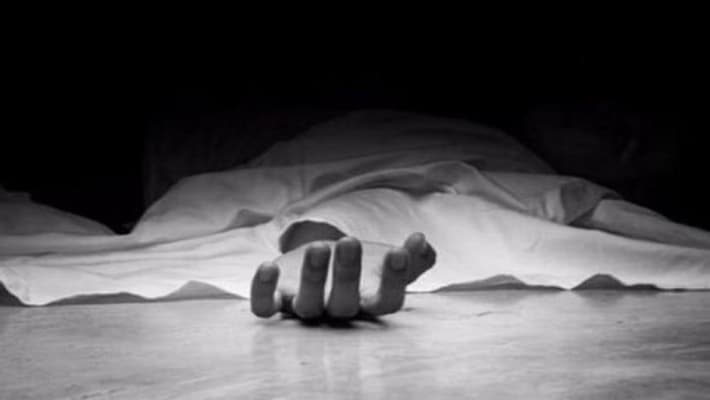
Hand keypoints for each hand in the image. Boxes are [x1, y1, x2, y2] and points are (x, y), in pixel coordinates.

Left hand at [250, 233, 435, 319]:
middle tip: (350, 241)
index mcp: (369, 302)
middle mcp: (338, 311)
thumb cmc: (362, 268)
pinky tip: (267, 266)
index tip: (398, 252)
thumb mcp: (386, 261)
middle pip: (344, 305)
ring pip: (307, 305)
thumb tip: (422, 242)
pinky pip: (265, 308)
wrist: (322, 270)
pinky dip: (262, 291)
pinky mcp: (277, 302)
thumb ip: (413, 256)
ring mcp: (306, 308)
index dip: (394, 281)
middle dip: (347, 275)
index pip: (387, 302)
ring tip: (320, 246)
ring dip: (312, 278)